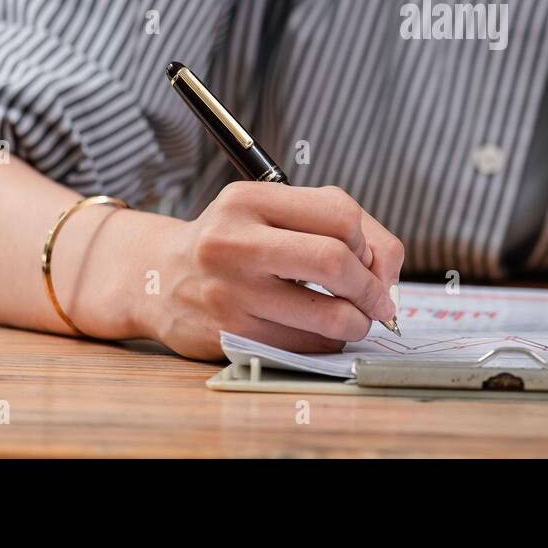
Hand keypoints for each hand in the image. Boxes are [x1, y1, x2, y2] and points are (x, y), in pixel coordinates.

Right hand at [142, 183, 403, 358]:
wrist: (159, 279)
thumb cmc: (235, 243)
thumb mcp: (273, 212)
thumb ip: (339, 225)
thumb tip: (388, 271)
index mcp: (250, 200)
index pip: (340, 215)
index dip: (367, 242)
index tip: (366, 259)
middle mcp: (234, 242)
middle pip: (335, 262)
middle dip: (372, 288)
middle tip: (379, 301)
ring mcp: (229, 293)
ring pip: (327, 316)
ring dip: (356, 323)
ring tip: (353, 319)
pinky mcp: (228, 337)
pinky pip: (304, 348)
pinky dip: (327, 344)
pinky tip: (319, 334)